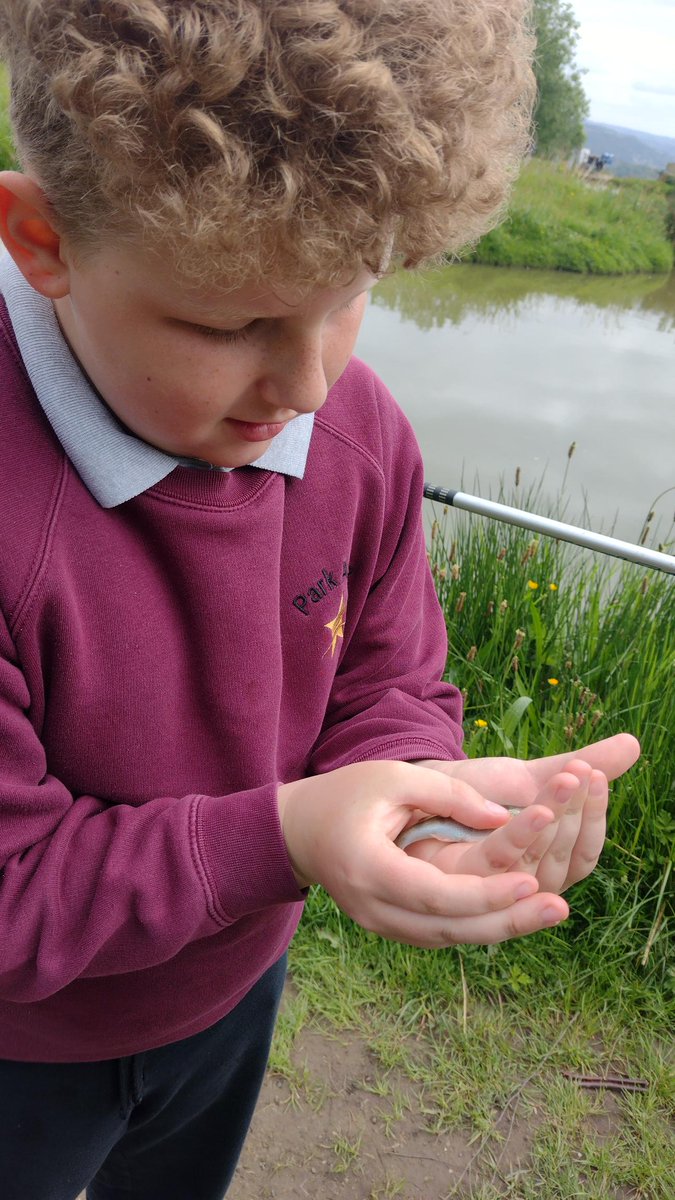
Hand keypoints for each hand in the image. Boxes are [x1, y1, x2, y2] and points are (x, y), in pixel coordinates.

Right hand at [277, 760, 572, 947]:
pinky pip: (440, 933)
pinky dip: (479, 925)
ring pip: (449, 938)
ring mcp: (380, 924)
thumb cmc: (345, 795)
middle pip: (449, 927)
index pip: (435, 893)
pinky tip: (518, 913)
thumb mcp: (394, 778)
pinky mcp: (391, 926)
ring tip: (551, 911)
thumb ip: (449, 794)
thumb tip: (503, 817)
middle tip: (560, 907)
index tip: (530, 880)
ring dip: (500, 928)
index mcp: (370, 868)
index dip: (485, 893)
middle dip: (507, 921)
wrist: (298, 831)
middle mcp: (374, 908)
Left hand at [410, 733, 639, 892]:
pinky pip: (500, 860)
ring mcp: (494, 888)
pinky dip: (523, 834)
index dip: (596, 817)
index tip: (600, 776)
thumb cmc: (480, 790)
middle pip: (566, 859)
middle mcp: (525, 885)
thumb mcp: (535, 776)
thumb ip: (582, 765)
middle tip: (586, 770)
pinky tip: (538, 807)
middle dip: (579, 812)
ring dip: (557, 816)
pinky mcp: (462, 880)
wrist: (423, 787)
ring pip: (539, 861)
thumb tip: (635, 743)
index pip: (586, 854)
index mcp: (548, 867)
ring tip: (568, 775)